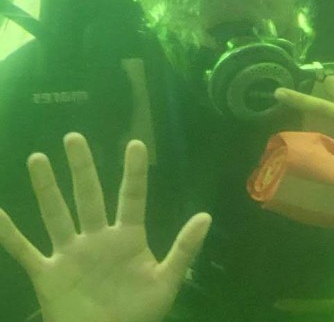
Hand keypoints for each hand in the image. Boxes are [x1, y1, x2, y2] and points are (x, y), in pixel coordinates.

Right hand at [0, 134, 210, 321]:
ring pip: (56, 214)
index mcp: (128, 238)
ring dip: (47, 188)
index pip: (132, 197)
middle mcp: (97, 239)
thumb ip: (185, 248)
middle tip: (74, 137)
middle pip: (89, 196)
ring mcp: (71, 254)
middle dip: (82, 168)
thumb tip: (206, 216)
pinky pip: (24, 251)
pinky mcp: (49, 274)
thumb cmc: (140, 312)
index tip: (135, 144)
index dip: (134, 172)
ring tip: (38, 158)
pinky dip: (9, 234)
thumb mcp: (167, 280)